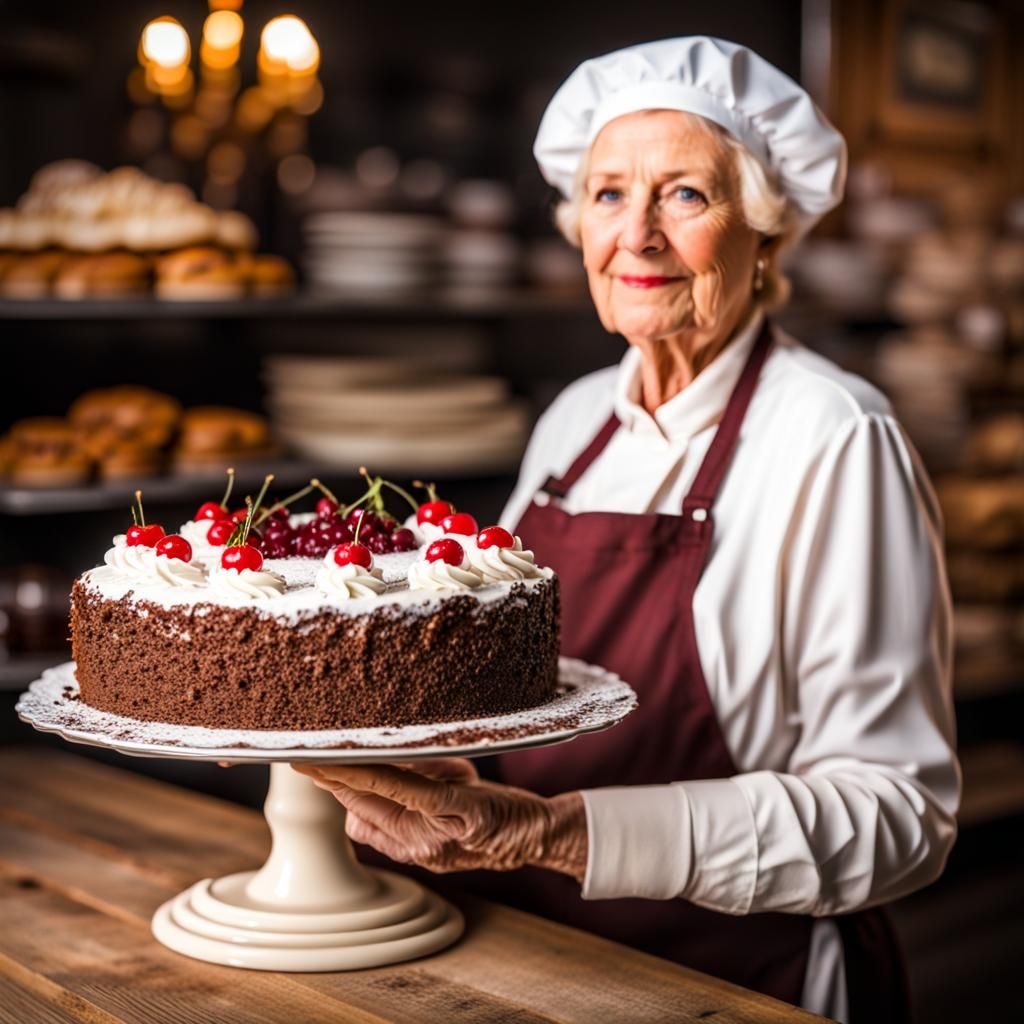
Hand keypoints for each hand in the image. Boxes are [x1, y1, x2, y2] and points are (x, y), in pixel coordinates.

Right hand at [293, 760, 586, 879]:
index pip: (354, 812)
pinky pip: (411, 791)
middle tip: (299, 749)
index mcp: (405, 841)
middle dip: (328, 776)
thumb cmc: (485, 817)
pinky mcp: (456, 813)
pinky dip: (383, 776)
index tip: (300, 759)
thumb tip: (355, 788)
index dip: (327, 784)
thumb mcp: (437, 815)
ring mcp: (432, 833)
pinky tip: (364, 762)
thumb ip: (397, 805)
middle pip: (357, 805)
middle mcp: (412, 843)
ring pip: (376, 797)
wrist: (533, 834)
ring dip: (352, 772)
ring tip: (329, 750)